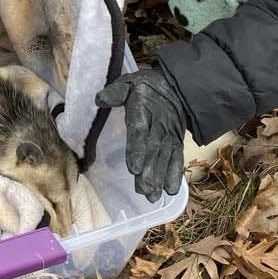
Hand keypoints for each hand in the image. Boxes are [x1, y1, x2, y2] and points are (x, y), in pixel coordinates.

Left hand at [95, 67, 187, 201]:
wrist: (178, 88)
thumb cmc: (147, 87)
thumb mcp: (129, 82)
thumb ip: (115, 92)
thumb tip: (99, 99)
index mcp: (144, 110)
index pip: (140, 131)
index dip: (137, 150)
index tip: (133, 168)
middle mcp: (158, 125)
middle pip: (153, 150)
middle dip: (149, 171)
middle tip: (143, 190)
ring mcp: (169, 135)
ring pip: (165, 158)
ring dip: (160, 178)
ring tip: (152, 195)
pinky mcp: (177, 142)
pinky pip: (177, 159)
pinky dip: (175, 175)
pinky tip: (171, 191)